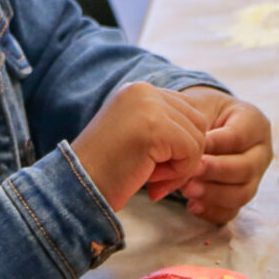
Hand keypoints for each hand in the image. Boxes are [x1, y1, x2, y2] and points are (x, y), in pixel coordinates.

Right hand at [70, 82, 210, 210]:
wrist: (76, 189)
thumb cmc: (104, 172)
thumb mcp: (135, 136)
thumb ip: (163, 127)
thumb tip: (203, 136)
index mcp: (137, 90)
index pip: (185, 112)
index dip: (178, 145)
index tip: (153, 168)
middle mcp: (143, 90)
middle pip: (197, 122)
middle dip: (184, 156)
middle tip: (156, 178)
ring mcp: (149, 105)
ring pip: (198, 137)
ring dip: (181, 166)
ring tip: (152, 179)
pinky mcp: (156, 127)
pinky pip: (192, 151)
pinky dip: (178, 174)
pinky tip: (151, 181)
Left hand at [174, 88, 272, 225]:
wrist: (199, 126)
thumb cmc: (200, 112)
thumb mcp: (199, 108)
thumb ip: (197, 127)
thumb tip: (190, 152)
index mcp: (254, 123)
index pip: (239, 136)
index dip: (216, 144)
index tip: (193, 147)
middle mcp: (260, 152)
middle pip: (246, 168)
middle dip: (216, 172)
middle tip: (191, 171)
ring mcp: (254, 177)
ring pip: (242, 194)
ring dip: (213, 194)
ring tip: (187, 189)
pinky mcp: (240, 195)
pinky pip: (231, 211)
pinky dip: (212, 211)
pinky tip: (192, 206)